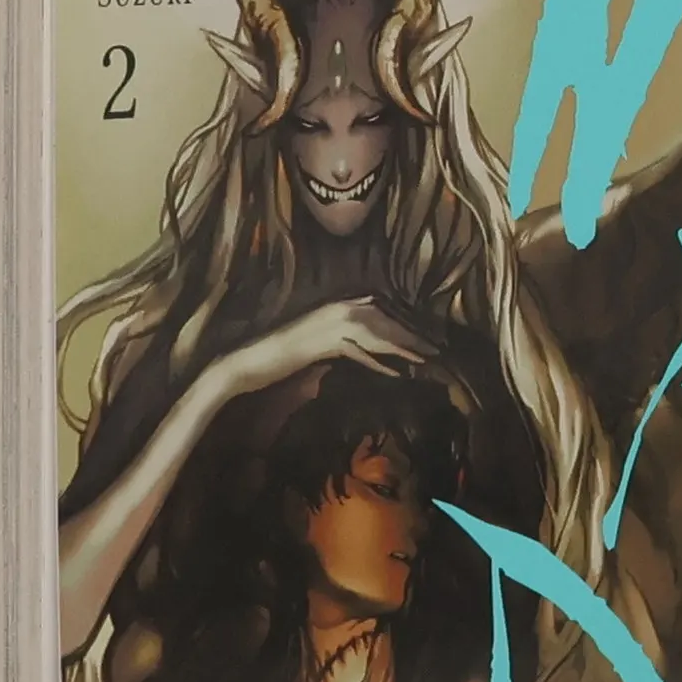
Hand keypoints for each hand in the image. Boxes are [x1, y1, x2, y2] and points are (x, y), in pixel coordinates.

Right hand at [214, 297, 435, 400]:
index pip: (377, 312)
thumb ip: (339, 346)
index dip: (403, 325)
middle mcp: (333, 310)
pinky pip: (356, 352)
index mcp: (332, 308)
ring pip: (375, 333)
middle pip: (382, 320)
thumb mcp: (314, 348)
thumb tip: (363, 353)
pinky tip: (395, 373)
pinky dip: (377, 363)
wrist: (245, 363)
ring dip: (402, 347)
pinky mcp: (319, 344)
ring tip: (425, 359)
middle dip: (410, 334)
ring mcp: (326, 326)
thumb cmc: (277, 358)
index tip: (424, 338)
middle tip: (436, 348)